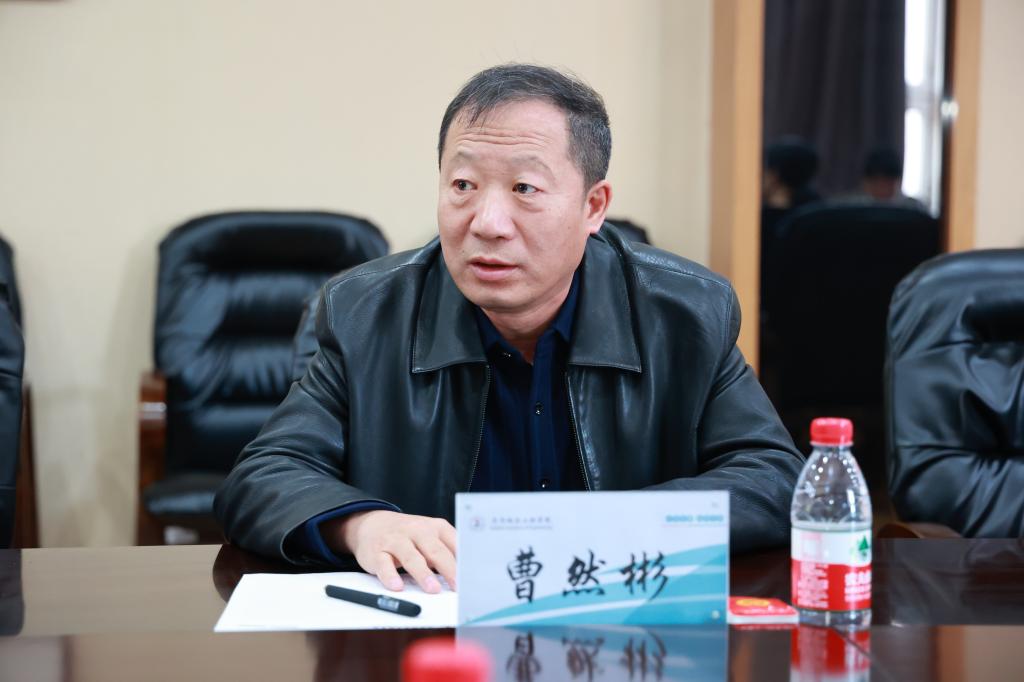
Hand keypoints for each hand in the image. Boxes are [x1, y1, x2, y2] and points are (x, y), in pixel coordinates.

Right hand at [328, 510, 456, 593]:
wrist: (372, 523)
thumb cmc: (408, 535)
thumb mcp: (430, 537)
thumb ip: (446, 552)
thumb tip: (466, 576)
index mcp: (435, 528)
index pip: (453, 542)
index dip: (464, 560)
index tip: (473, 576)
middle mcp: (416, 530)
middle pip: (435, 550)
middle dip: (448, 568)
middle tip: (458, 585)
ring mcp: (396, 540)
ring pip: (411, 557)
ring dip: (423, 574)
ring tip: (433, 589)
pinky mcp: (377, 552)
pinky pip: (384, 564)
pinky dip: (390, 576)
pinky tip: (397, 587)